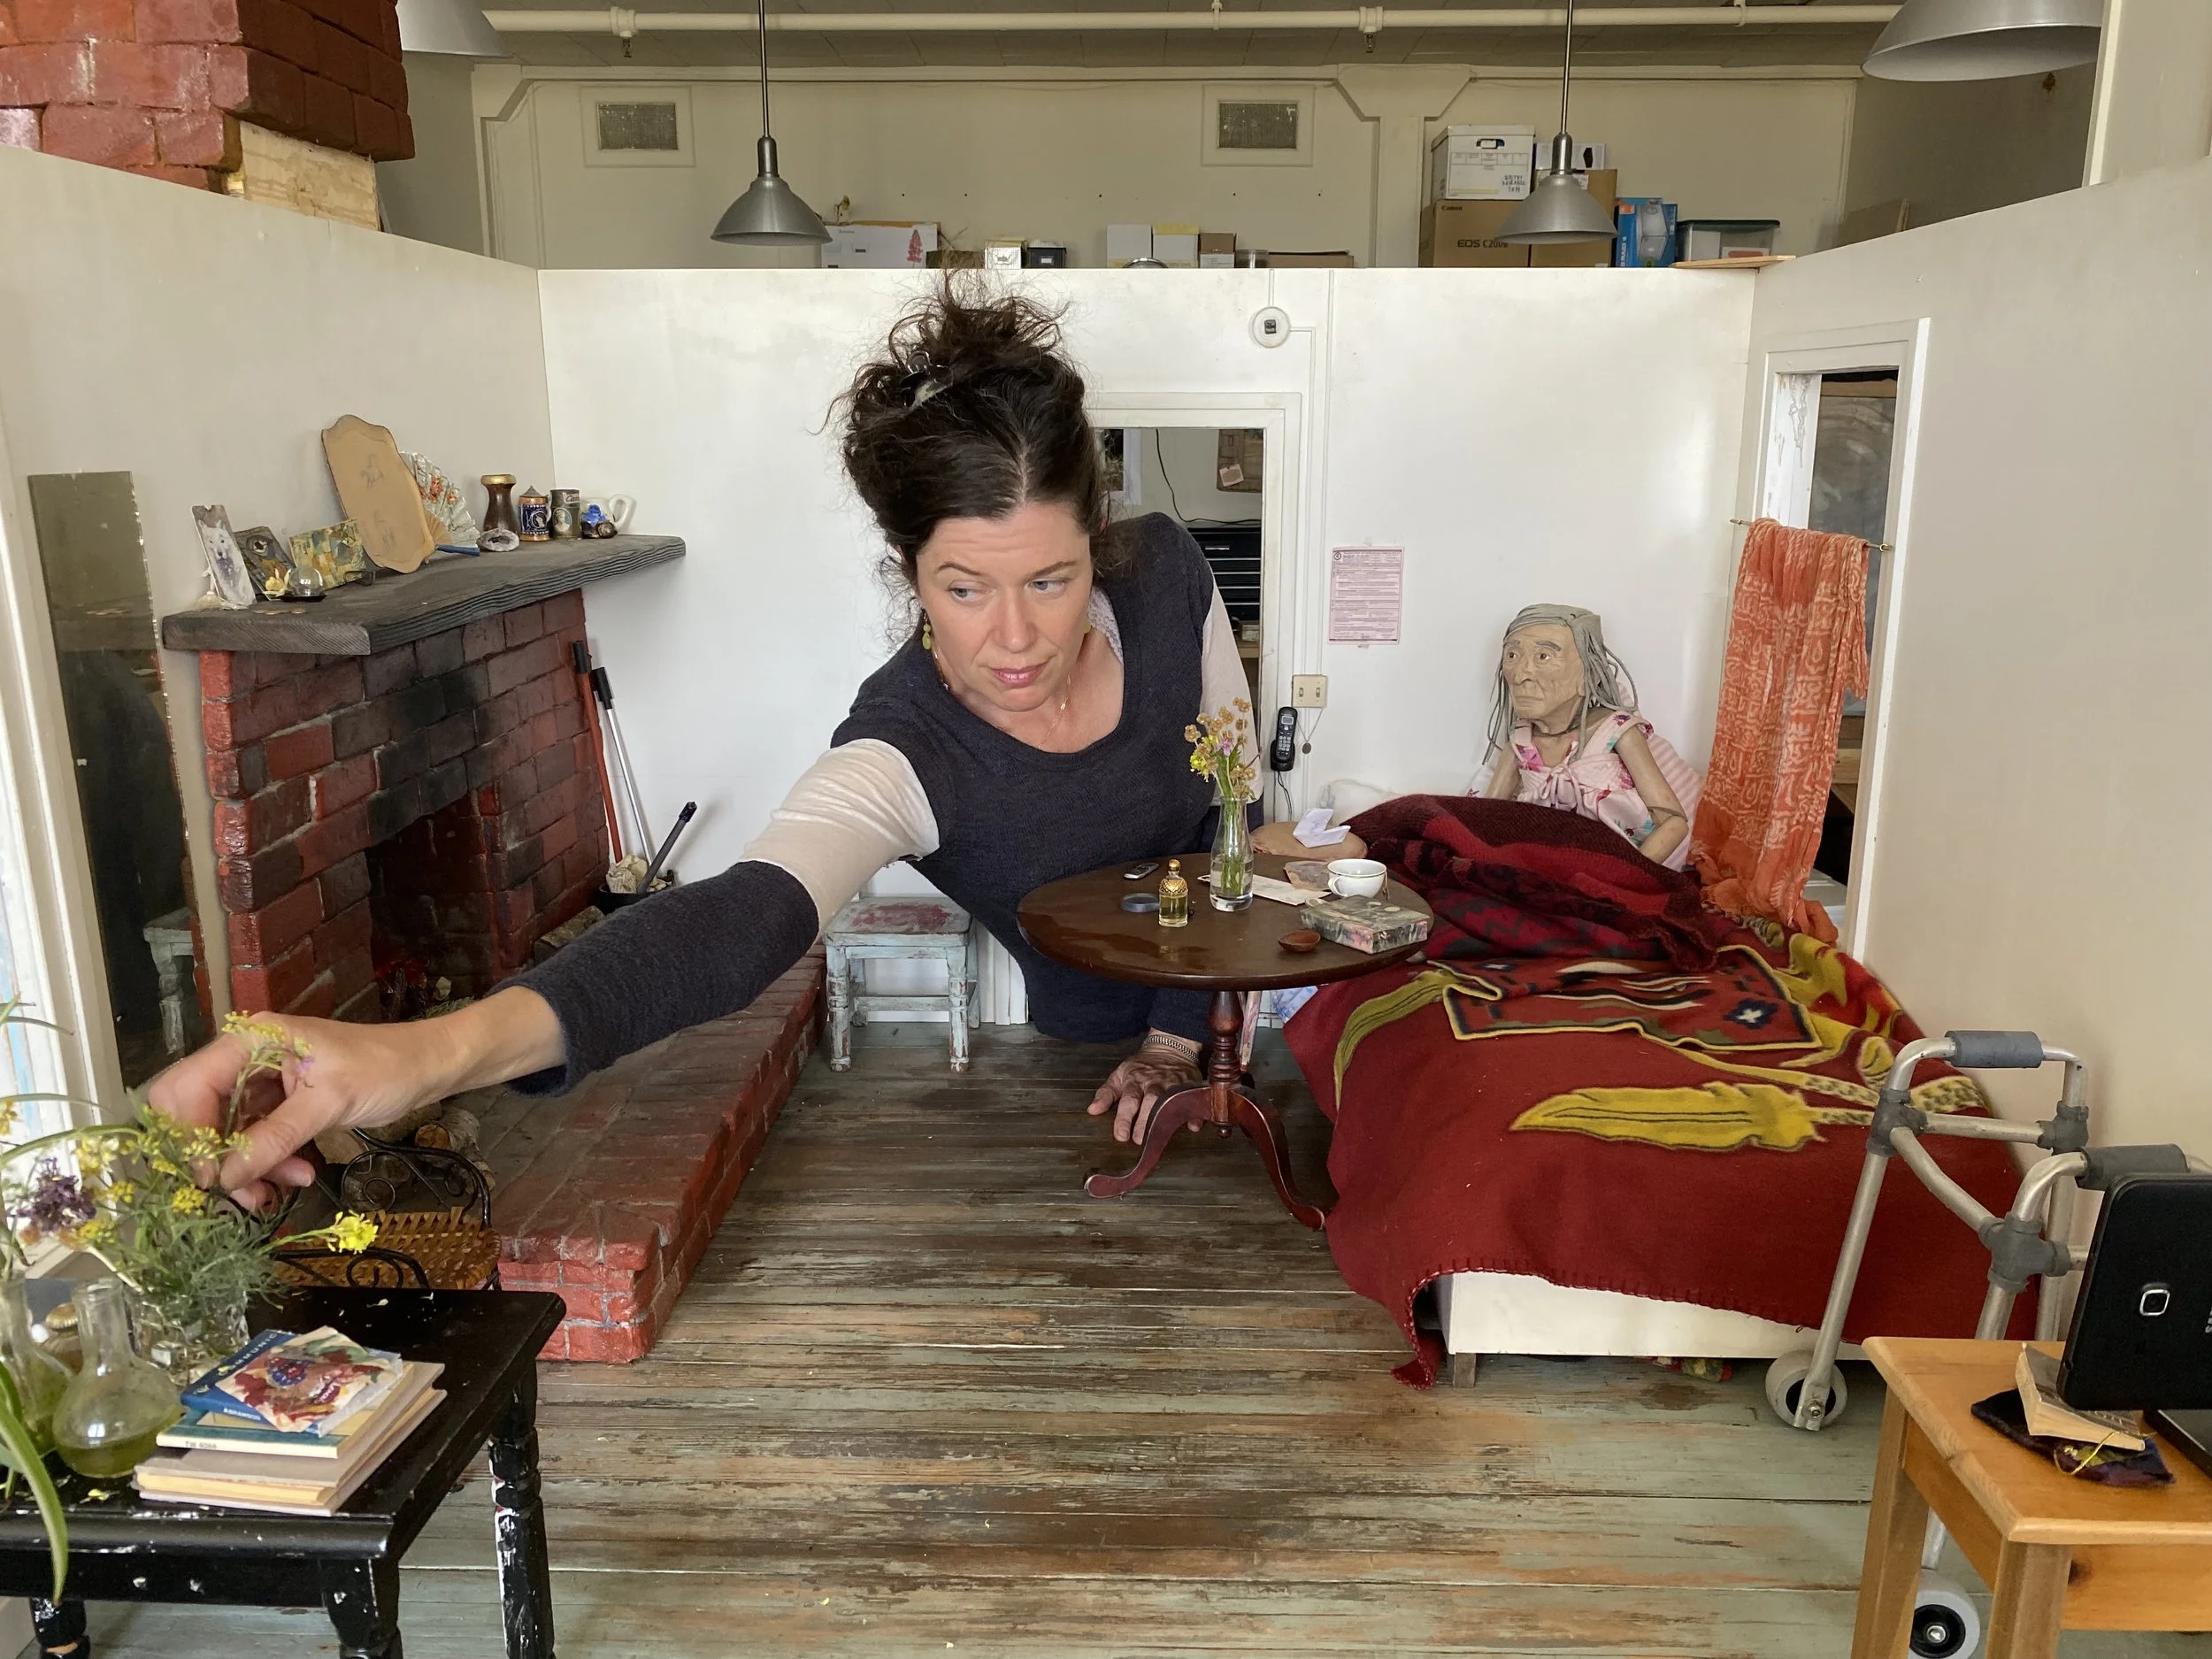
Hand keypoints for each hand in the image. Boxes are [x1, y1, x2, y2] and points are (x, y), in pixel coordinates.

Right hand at [146, 1015, 453, 1211]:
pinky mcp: (278, 1105)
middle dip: (215, 1156)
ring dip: (248, 1167)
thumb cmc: (384, 1068)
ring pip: (225, 1135)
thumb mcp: (330, 1102)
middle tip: (241, 1190)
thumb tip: (224, 1177)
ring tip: (283, 1188)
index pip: (186, 1087)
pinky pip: (254, 1140)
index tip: (211, 1176)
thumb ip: (275, 1137)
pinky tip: (298, 1175)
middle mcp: (245, 1058)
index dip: (190, 1134)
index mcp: (251, 1040)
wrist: (426, 1067)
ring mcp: (260, 1083)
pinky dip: (269, 1163)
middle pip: (196, 1114)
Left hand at [1086, 1041, 1202, 1142]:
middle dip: (1144, 1122)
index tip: (1121, 1135)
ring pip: (1169, 1101)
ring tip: (1160, 1137)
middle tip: (1139, 1141)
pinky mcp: (1189, 1085)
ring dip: (1165, 1119)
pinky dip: (1194, 1113)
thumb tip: (1092, 1111)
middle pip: (1150, 1102)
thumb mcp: (1120, 1075)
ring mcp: (1173, 1084)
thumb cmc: (1142, 1066)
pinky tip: (1192, 1125)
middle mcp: (1154, 1083)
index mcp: (1135, 1080)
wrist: (1170, 1047)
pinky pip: (1192, 1099)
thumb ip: (1106, 1093)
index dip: (1124, 1118)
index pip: (1129, 1100)